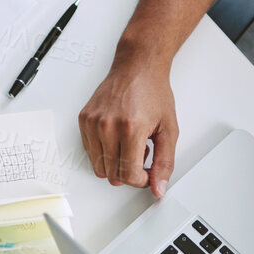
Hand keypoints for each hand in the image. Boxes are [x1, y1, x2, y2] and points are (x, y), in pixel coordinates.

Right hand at [78, 54, 177, 197]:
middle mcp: (108, 125)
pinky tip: (117, 137)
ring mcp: (93, 122)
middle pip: (112, 175)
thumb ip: (165, 162)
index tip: (146, 172)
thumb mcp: (169, 129)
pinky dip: (103, 151)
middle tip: (141, 154)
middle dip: (128, 171)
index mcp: (131, 128)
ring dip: (115, 162)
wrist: (137, 66)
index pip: (128, 175)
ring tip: (129, 144)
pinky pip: (89, 151)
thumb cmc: (153, 92)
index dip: (140, 180)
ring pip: (98, 166)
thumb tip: (158, 187)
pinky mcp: (84, 119)